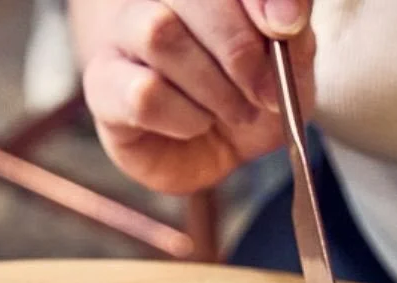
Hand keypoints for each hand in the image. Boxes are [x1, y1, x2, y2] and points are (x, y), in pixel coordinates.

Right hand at [80, 0, 313, 195]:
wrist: (217, 152)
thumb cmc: (249, 98)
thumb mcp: (291, 68)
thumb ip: (293, 32)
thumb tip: (284, 17)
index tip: (285, 28)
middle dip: (238, 49)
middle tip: (265, 92)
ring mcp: (123, 34)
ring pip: (159, 33)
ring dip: (212, 87)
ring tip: (235, 112)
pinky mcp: (103, 85)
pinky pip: (143, 92)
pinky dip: (185, 118)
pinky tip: (195, 125)